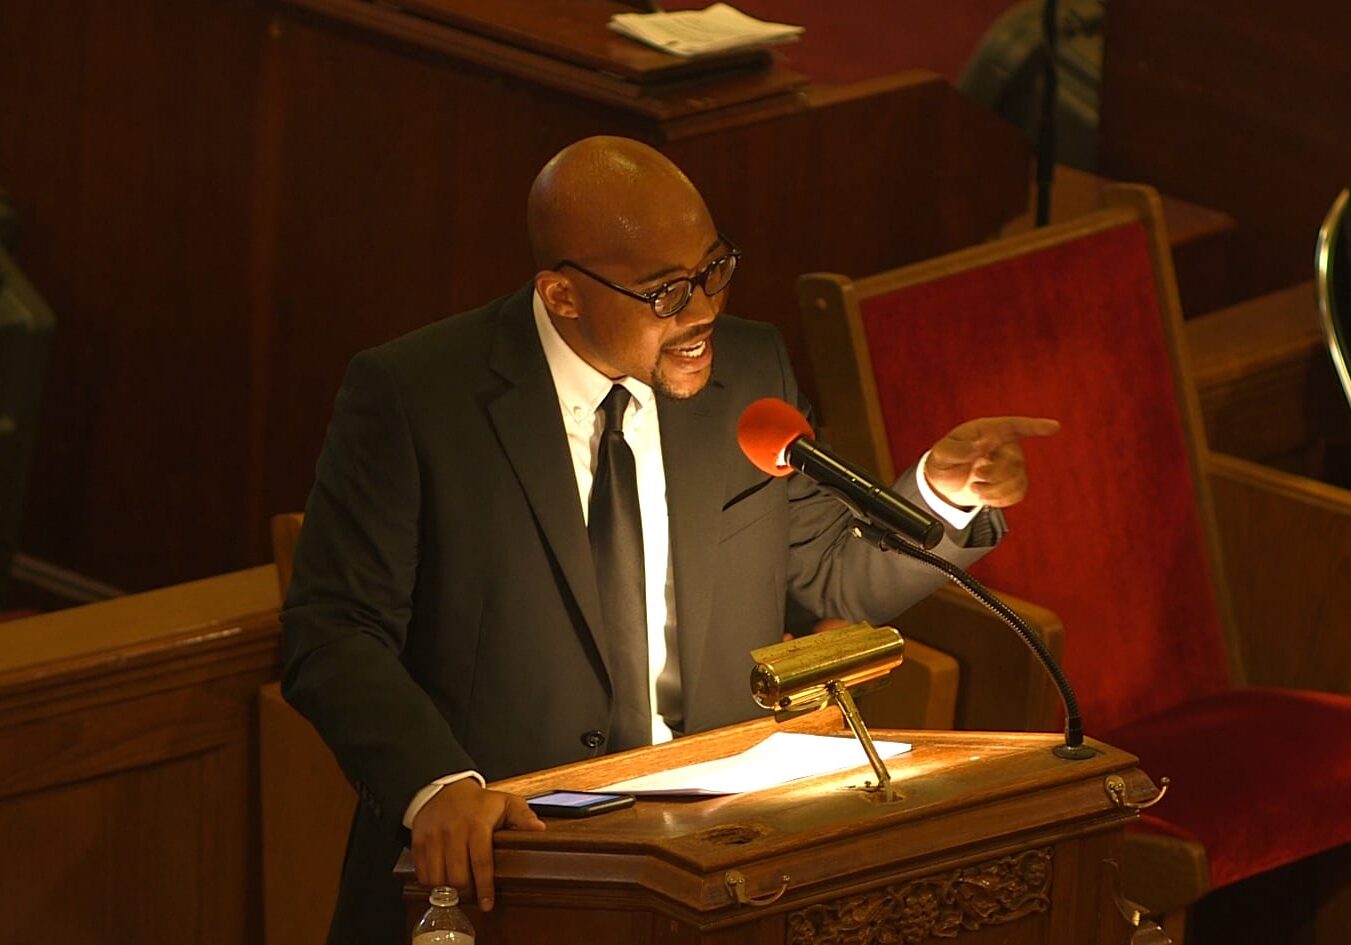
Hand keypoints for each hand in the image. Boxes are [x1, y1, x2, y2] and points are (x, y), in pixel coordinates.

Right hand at [410, 777, 545, 911]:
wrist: (445, 788)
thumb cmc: (479, 802)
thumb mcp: (506, 803)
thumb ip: (523, 817)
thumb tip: (539, 830)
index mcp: (477, 824)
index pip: (481, 863)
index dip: (484, 887)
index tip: (487, 904)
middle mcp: (454, 831)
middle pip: (457, 876)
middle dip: (466, 892)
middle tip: (473, 896)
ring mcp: (434, 837)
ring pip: (437, 878)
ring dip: (447, 891)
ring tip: (458, 891)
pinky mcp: (419, 841)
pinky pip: (422, 873)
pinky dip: (431, 884)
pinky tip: (442, 883)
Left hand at [924, 417, 1059, 508]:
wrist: (945, 482)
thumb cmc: (944, 461)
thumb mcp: (940, 454)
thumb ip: (955, 450)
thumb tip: (978, 447)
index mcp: (988, 431)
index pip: (1014, 426)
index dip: (1035, 426)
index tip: (1055, 426)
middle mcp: (1004, 445)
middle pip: (1015, 461)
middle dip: (995, 474)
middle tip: (976, 476)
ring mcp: (1011, 464)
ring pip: (1018, 480)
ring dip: (995, 490)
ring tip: (976, 489)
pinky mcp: (1012, 482)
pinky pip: (1019, 493)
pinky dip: (1001, 499)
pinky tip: (986, 497)